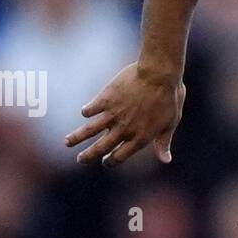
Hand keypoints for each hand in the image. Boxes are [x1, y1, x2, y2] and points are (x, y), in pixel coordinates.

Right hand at [65, 63, 185, 165]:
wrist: (158, 75)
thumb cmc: (170, 98)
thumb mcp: (170, 123)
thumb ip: (163, 143)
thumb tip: (165, 160)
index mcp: (139, 138)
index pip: (119, 156)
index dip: (111, 161)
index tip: (105, 162)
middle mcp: (123, 130)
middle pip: (100, 148)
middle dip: (88, 155)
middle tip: (80, 160)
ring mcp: (113, 115)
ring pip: (89, 131)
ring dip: (76, 138)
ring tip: (66, 143)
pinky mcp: (105, 99)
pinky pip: (90, 109)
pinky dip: (86, 111)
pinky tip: (84, 112)